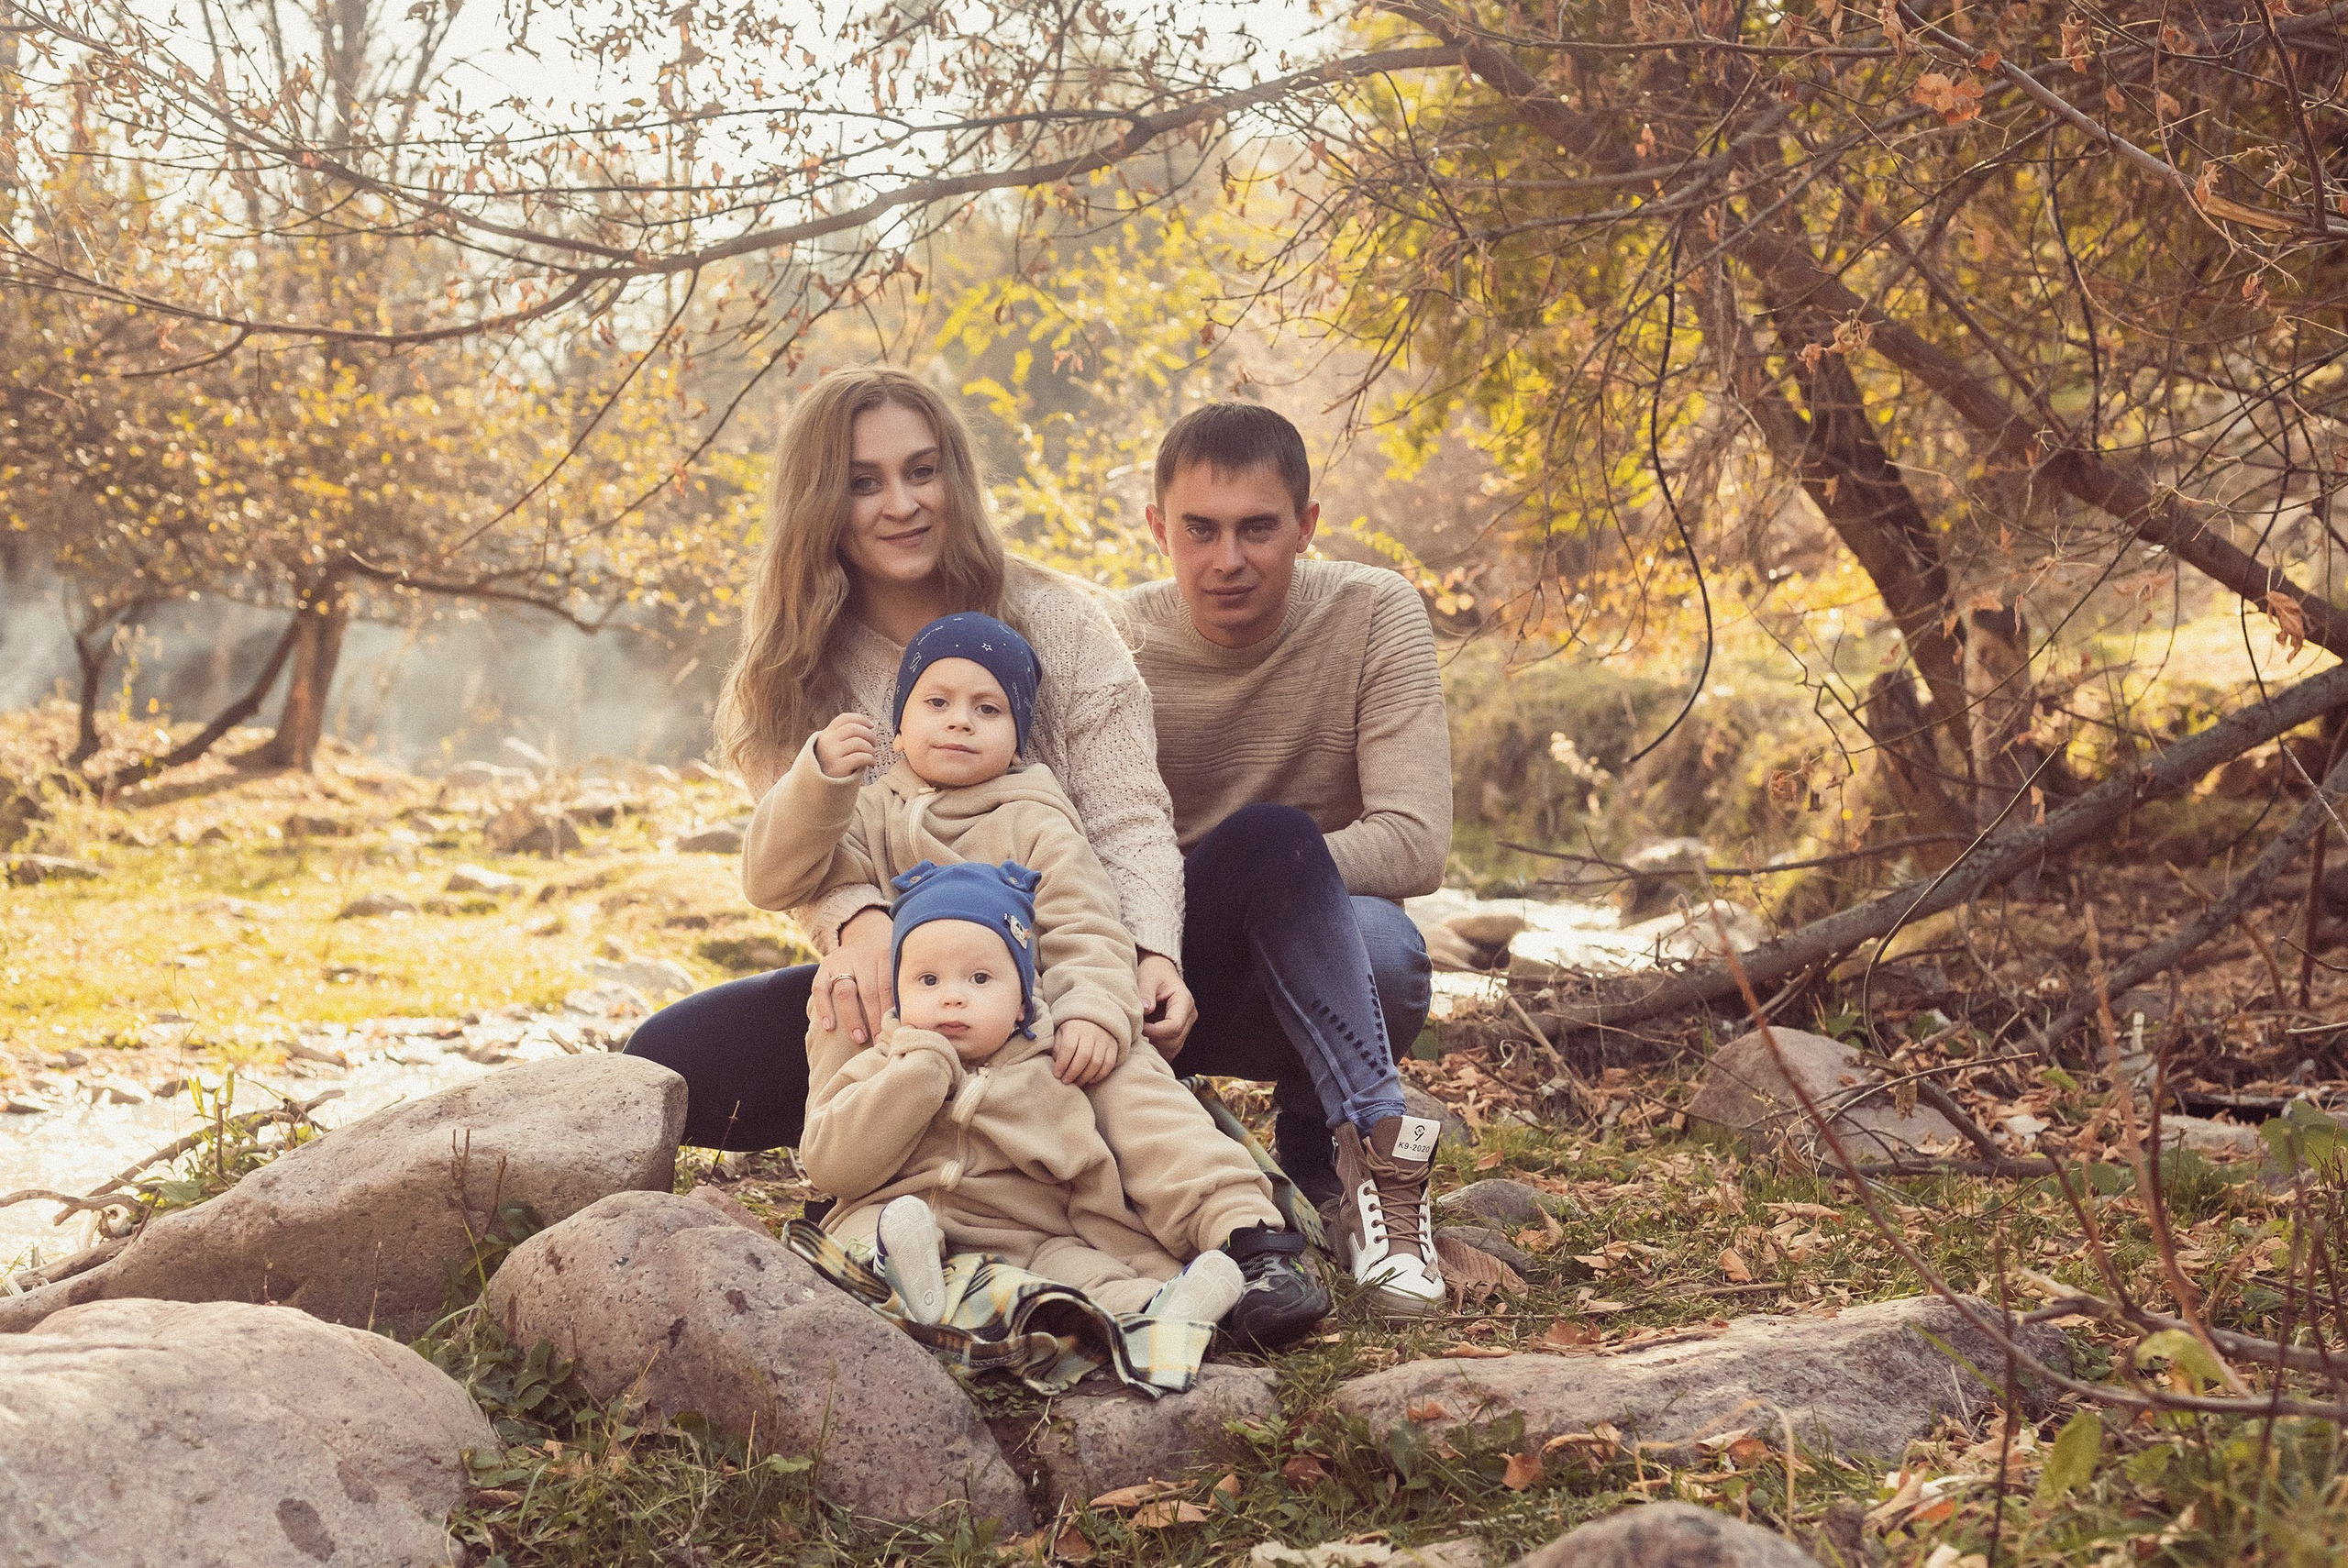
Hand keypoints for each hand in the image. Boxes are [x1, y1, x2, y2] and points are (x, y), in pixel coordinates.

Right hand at [810, 906, 892, 1043]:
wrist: (864, 933)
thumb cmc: (886, 958)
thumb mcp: (896, 960)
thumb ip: (899, 983)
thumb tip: (908, 1020)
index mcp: (884, 955)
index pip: (886, 987)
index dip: (890, 1012)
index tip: (894, 1033)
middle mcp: (862, 957)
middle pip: (868, 992)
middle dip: (874, 1020)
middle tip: (880, 1042)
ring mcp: (841, 961)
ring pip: (846, 991)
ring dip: (853, 1017)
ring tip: (859, 1038)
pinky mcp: (824, 966)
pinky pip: (820, 988)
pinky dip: (824, 1007)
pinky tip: (829, 1026)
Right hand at [813, 712, 876, 776]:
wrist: (819, 791)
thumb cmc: (832, 769)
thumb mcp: (832, 749)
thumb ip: (843, 738)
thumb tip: (868, 728)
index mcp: (825, 735)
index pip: (844, 719)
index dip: (861, 719)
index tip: (871, 725)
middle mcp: (826, 742)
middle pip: (854, 728)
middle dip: (869, 735)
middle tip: (874, 744)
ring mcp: (831, 754)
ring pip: (859, 742)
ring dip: (870, 749)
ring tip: (871, 756)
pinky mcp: (838, 767)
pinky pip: (860, 757)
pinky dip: (870, 759)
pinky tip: (871, 763)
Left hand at [1052, 1019, 1120, 1086]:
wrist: (1093, 1019)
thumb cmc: (1072, 1032)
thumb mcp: (1061, 1035)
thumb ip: (1057, 1049)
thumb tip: (1058, 1067)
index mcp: (1074, 1028)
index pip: (1068, 1047)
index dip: (1062, 1064)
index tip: (1057, 1075)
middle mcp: (1091, 1032)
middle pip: (1084, 1056)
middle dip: (1073, 1072)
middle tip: (1066, 1082)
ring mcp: (1104, 1039)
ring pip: (1096, 1062)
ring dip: (1085, 1077)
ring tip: (1076, 1083)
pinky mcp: (1113, 1046)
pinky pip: (1108, 1064)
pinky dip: (1099, 1075)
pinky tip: (1090, 1080)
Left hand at [1135, 953, 1195, 1058]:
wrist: (1160, 970)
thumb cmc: (1154, 972)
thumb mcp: (1147, 977)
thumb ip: (1146, 993)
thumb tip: (1145, 1010)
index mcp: (1184, 1001)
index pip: (1174, 1026)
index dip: (1155, 1032)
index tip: (1139, 1028)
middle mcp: (1189, 1016)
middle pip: (1174, 1041)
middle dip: (1153, 1042)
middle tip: (1135, 1035)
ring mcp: (1185, 1026)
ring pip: (1173, 1049)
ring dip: (1155, 1048)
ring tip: (1138, 1039)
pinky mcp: (1178, 1032)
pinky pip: (1170, 1049)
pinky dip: (1157, 1050)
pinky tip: (1144, 1042)